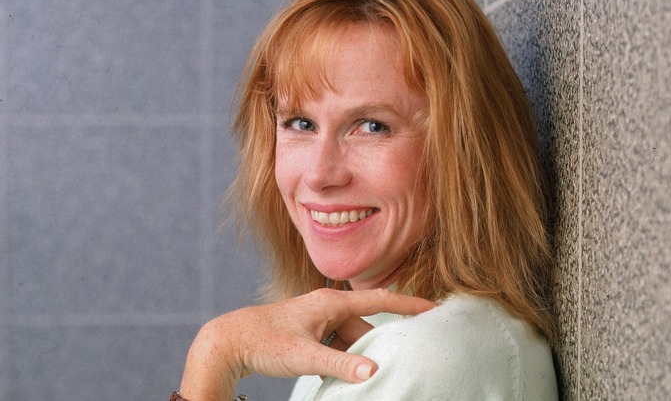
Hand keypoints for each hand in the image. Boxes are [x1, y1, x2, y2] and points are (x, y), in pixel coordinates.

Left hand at [179, 288, 435, 399]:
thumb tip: (373, 371)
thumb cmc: (265, 341)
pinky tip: (339, 377)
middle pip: (366, 327)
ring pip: (351, 339)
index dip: (409, 305)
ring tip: (360, 377)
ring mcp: (319, 319)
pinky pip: (337, 345)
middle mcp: (328, 306)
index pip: (380, 300)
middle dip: (379, 346)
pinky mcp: (310, 331)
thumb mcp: (304, 356)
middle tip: (396, 362)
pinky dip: (342, 360)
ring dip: (356, 357)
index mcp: (331, 303)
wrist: (229, 341)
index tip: (435, 307)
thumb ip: (339, 364)